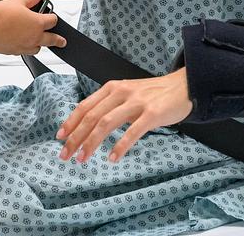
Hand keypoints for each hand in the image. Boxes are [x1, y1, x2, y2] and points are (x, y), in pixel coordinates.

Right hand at [0, 0, 64, 54]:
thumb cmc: (1, 13)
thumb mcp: (19, 1)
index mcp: (38, 23)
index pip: (53, 21)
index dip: (53, 17)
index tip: (52, 17)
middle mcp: (34, 37)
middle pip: (51, 40)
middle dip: (58, 40)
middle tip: (62, 42)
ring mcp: (24, 46)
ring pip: (37, 48)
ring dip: (40, 44)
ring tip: (39, 41)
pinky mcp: (13, 52)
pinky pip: (24, 51)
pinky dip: (25, 47)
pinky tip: (20, 42)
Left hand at [56, 69, 192, 163]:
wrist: (184, 86)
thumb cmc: (154, 93)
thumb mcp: (128, 93)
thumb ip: (110, 104)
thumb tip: (87, 123)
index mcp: (113, 87)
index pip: (86, 106)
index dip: (71, 122)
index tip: (60, 137)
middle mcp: (122, 92)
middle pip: (92, 116)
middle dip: (76, 137)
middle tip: (66, 154)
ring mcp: (137, 103)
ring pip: (106, 123)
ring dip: (91, 143)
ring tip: (82, 158)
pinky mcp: (152, 113)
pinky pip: (132, 132)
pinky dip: (120, 146)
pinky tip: (113, 158)